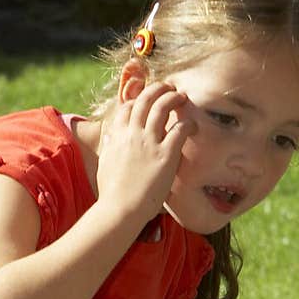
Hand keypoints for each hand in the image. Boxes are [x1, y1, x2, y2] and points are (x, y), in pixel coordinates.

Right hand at [95, 82, 196, 226]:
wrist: (120, 210)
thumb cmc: (112, 194)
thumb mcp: (105, 164)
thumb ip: (110, 147)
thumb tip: (110, 137)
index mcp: (117, 137)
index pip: (128, 107)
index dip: (139, 99)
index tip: (148, 101)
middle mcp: (132, 135)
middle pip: (145, 99)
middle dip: (158, 89)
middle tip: (169, 88)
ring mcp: (149, 144)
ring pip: (162, 107)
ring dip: (174, 98)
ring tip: (182, 97)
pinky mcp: (165, 155)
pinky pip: (179, 130)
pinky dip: (188, 124)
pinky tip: (193, 126)